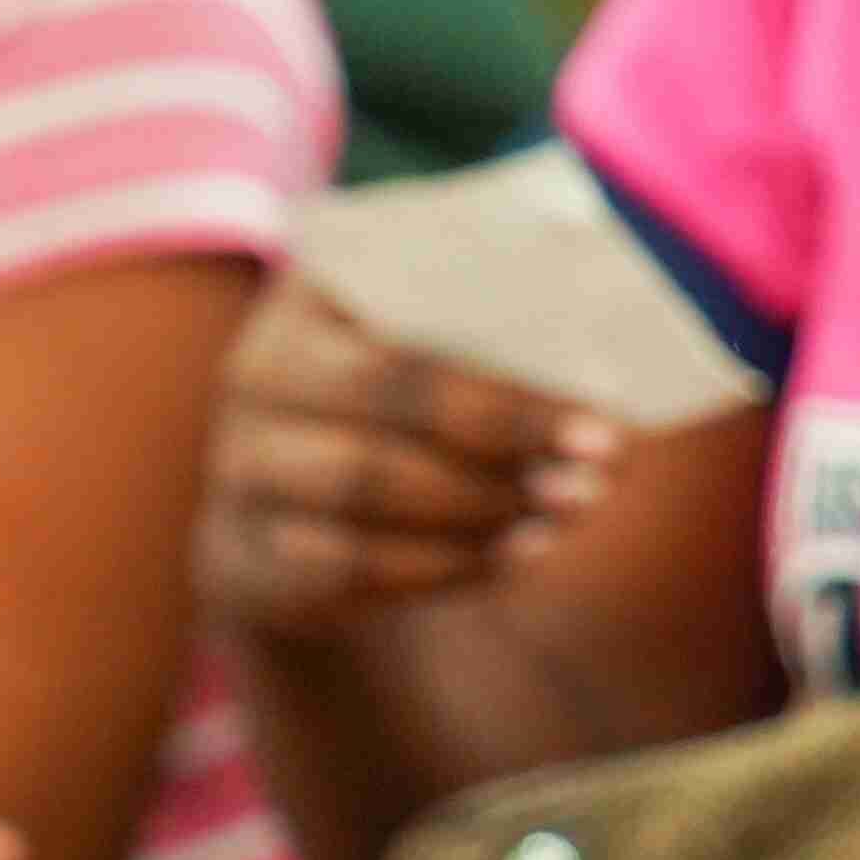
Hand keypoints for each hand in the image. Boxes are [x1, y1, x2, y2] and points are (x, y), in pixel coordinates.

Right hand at [196, 273, 625, 637]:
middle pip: (388, 394)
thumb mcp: (437, 359)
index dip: (508, 373)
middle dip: (506, 430)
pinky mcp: (242, 561)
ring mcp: (239, 470)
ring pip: (367, 483)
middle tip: (600, 467)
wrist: (300, 523)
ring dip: (484, 502)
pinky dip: (446, 565)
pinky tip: (520, 554)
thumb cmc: (403, 418)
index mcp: (313, 293)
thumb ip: (506, 348)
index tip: (607, 414)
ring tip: (570, 507)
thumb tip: (620, 405)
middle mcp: (257, 372)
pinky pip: (349, 566)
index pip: (413, 313)